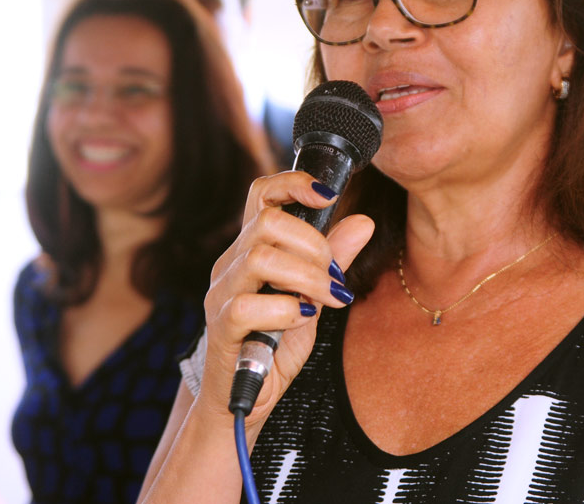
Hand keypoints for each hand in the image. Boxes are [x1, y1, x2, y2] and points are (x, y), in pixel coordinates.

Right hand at [197, 171, 373, 430]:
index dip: (294, 183)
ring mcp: (221, 294)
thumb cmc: (274, 345)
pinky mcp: (219, 328)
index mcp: (251, 249)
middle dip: (314, 244)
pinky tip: (302, 319)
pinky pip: (248, 305)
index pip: (261, 194)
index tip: (329, 194)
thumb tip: (364, 221)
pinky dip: (286, 309)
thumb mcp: (313, 298)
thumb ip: (334, 261)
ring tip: (327, 299)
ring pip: (260, 256)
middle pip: (267, 221)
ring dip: (307, 276)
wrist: (242, 401)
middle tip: (334, 278)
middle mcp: (230, 264)